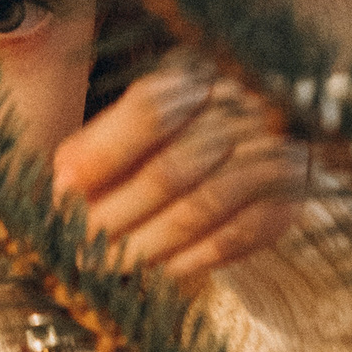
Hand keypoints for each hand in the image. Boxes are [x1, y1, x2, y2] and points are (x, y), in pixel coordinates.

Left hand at [52, 58, 308, 279]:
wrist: (267, 138)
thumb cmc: (181, 136)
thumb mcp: (139, 122)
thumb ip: (98, 146)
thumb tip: (62, 188)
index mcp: (193, 80)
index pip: (147, 112)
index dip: (101, 156)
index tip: (62, 193)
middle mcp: (239, 107)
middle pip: (169, 171)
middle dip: (116, 218)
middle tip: (79, 252)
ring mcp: (270, 150)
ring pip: (201, 208)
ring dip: (149, 246)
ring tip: (110, 268)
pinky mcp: (289, 194)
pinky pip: (239, 234)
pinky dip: (195, 258)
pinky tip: (162, 271)